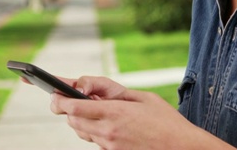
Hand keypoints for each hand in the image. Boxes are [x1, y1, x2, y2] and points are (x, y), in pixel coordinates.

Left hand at [50, 76, 234, 149]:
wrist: (181, 148)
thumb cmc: (166, 121)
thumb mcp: (145, 98)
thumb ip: (118, 94)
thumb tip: (97, 93)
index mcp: (115, 113)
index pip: (74, 108)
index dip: (60, 101)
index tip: (54, 95)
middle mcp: (108, 131)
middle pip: (73, 122)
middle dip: (67, 110)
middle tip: (67, 101)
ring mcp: (110, 146)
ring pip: (82, 133)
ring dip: (80, 121)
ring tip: (88, 110)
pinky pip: (95, 142)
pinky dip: (94, 132)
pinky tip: (105, 124)